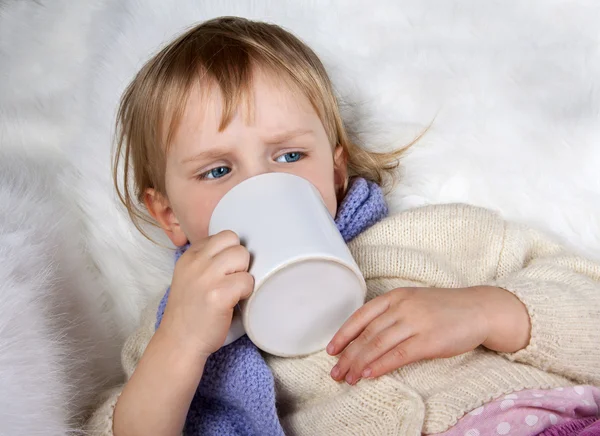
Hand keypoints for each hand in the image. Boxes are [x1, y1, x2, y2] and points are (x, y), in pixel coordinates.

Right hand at [159, 230, 253, 359]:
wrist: (179, 342)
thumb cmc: (190, 312)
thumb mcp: (190, 276)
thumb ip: (207, 260)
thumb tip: (238, 249)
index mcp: (190, 255)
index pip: (224, 235)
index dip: (231, 253)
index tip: (225, 271)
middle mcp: (197, 262)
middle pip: (235, 242)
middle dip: (240, 261)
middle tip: (232, 281)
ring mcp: (207, 277)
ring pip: (243, 256)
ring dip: (244, 274)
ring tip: (233, 291)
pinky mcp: (218, 294)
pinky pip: (247, 280)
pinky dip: (246, 292)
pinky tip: (234, 303)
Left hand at [326, 286, 529, 384]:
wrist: (480, 309)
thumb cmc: (445, 308)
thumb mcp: (414, 301)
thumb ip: (392, 314)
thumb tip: (366, 338)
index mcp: (396, 296)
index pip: (361, 315)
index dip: (343, 334)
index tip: (331, 350)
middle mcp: (402, 307)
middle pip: (367, 334)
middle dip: (348, 355)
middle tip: (336, 372)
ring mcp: (416, 322)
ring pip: (378, 345)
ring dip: (359, 363)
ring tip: (348, 378)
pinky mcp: (429, 340)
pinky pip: (398, 355)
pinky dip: (380, 366)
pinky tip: (368, 375)